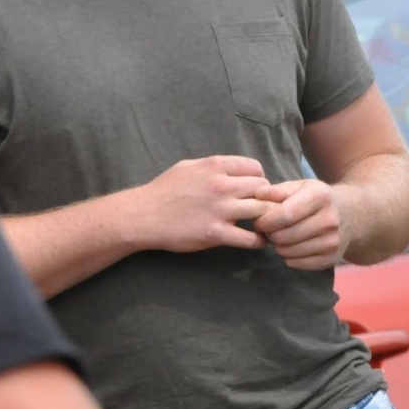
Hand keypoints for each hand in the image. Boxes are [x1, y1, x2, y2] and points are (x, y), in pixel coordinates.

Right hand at [136, 156, 271, 252]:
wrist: (142, 216)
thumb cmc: (163, 190)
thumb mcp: (188, 166)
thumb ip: (213, 167)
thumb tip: (233, 169)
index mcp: (215, 166)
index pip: (255, 168)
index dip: (259, 180)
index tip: (255, 191)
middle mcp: (221, 185)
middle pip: (262, 188)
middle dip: (266, 198)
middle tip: (262, 209)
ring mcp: (220, 210)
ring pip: (261, 210)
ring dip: (266, 219)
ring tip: (264, 225)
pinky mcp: (215, 233)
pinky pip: (249, 238)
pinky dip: (258, 241)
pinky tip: (256, 241)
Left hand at [252, 179, 348, 269]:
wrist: (352, 214)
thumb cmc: (317, 198)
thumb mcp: (301, 186)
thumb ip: (278, 190)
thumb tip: (258, 194)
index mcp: (321, 197)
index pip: (285, 215)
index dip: (266, 220)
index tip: (259, 221)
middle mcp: (330, 220)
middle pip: (284, 236)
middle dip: (270, 234)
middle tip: (270, 228)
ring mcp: (332, 242)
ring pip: (287, 252)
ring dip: (278, 246)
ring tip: (282, 235)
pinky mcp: (330, 259)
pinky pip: (295, 263)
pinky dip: (288, 256)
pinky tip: (293, 244)